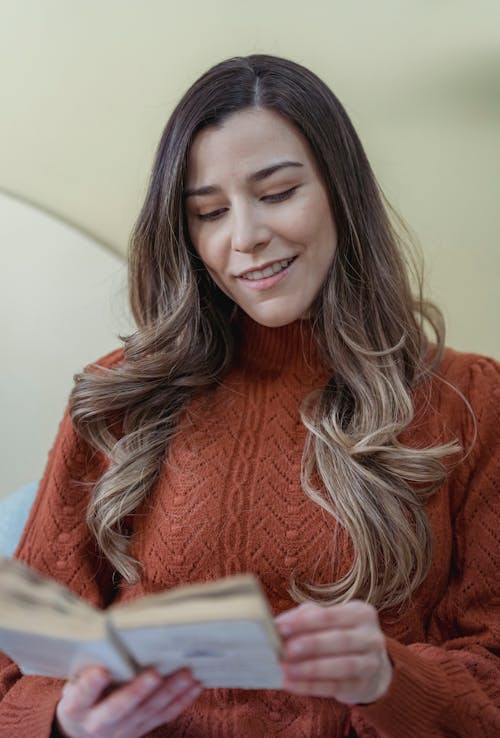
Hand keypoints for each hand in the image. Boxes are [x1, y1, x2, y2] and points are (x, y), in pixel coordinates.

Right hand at [56, 665, 201, 737]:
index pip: (81, 696)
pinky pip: (164, 716)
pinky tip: (195, 685)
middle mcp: (98, 722)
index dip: (90, 685)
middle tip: (155, 674)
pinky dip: (181, 701)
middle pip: (119, 708)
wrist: (82, 730)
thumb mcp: (73, 680)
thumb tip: (107, 634)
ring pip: (148, 712)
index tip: (101, 671)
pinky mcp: (141, 730)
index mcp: (76, 706)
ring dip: (170, 693)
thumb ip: (87, 665)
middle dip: (138, 691)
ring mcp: (122, 730)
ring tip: (187, 674)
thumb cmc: (81, 691)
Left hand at [276, 600, 391, 704]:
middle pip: (340, 640)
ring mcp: (371, 664)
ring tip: (285, 670)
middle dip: (311, 645)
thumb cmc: (339, 635)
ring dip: (310, 669)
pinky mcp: (363, 687)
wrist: (369, 666)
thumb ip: (304, 618)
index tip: (280, 628)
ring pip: (342, 666)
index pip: (329, 615)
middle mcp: (371, 637)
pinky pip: (335, 687)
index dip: (304, 622)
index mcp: (361, 613)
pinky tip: (291, 684)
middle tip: (285, 651)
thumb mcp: (327, 621)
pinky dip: (311, 686)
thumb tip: (278, 625)